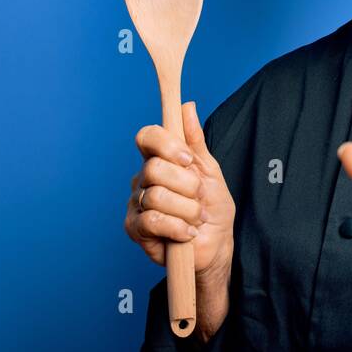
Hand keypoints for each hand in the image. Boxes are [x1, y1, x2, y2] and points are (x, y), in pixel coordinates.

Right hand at [126, 101, 234, 280]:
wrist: (216, 245)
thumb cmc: (213, 208)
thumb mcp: (210, 171)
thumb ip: (195, 141)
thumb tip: (187, 107)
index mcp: (160, 160)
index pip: (147, 137)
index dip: (166, 144)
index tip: (187, 159)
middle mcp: (143, 179)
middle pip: (153, 168)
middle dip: (187, 185)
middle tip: (198, 198)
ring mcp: (136, 203)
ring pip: (156, 196)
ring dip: (187, 210)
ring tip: (196, 218)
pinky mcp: (135, 229)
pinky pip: (152, 221)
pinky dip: (178, 227)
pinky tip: (188, 232)